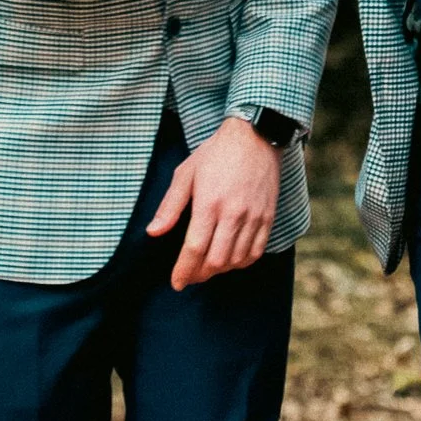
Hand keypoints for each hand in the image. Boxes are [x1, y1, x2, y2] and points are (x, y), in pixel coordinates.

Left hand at [146, 115, 280, 289]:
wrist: (254, 137)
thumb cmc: (215, 154)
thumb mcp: (185, 174)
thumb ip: (170, 206)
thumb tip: (153, 232)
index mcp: (209, 203)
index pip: (194, 249)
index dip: (183, 270)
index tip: (176, 282)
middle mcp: (233, 214)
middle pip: (216, 261)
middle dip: (199, 274)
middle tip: (189, 276)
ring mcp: (254, 217)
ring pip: (236, 260)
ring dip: (219, 271)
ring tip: (206, 268)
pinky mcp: (267, 218)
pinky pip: (255, 252)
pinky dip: (241, 263)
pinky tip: (230, 261)